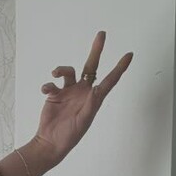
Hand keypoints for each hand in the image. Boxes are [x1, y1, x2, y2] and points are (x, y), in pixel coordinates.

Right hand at [32, 30, 132, 167]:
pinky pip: (51, 83)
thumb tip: (97, 90)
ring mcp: (68, 92)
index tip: (129, 55)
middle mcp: (83, 92)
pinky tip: (46, 90)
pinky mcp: (55, 95)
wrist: (51, 142)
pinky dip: (48, 84)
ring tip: (55, 74)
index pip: (109, 80)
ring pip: (69, 71)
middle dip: (96, 50)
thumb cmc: (70, 135)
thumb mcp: (84, 120)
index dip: (120, 68)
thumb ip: (91, 104)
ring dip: (62, 69)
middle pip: (90, 66)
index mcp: (94, 98)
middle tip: (102, 34)